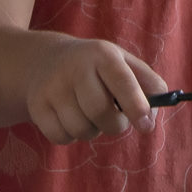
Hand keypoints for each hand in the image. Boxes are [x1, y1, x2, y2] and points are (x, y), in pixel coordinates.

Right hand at [25, 36, 166, 143]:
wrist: (45, 60)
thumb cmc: (96, 68)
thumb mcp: (123, 63)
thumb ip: (148, 84)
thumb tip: (155, 112)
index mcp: (102, 54)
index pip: (123, 81)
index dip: (137, 107)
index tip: (146, 127)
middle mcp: (74, 67)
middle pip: (100, 112)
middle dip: (115, 125)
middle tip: (115, 119)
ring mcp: (52, 87)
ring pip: (81, 129)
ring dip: (92, 130)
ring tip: (89, 114)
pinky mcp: (37, 106)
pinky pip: (61, 137)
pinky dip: (71, 135)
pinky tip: (70, 118)